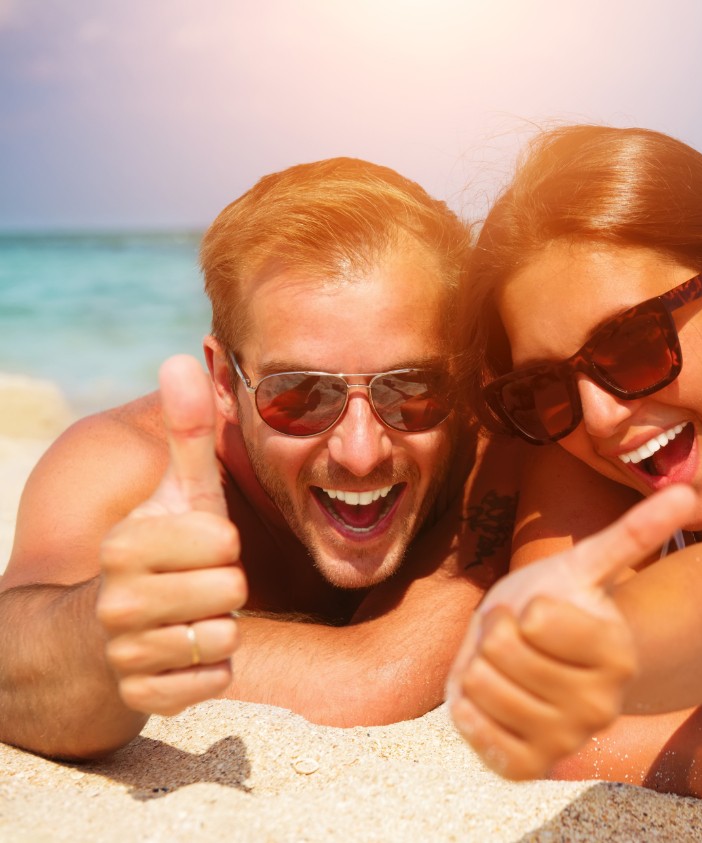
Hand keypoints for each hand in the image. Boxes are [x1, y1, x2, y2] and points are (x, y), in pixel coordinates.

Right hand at [96, 355, 245, 714]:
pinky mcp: (142, 698)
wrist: (100, 635)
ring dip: (222, 627)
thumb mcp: (177, 494)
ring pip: (225, 636)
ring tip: (192, 616)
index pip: (222, 542)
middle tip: (199, 585)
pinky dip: (212, 669)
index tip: (199, 549)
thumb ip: (186, 433)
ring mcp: (126, 654)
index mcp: (125, 544)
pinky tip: (186, 653)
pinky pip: (214, 681)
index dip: (222, 546)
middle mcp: (117, 600)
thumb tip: (182, 358)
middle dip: (226, 587)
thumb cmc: (159, 552)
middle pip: (229, 590)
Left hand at [446, 484, 695, 779]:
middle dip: (496, 631)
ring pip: (481, 685)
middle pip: (501, 649)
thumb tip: (689, 491)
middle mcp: (600, 707)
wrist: (536, 658)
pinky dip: (469, 705)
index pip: (534, 619)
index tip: (542, 610)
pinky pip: (472, 727)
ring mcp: (564, 740)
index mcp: (619, 655)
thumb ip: (635, 532)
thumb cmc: (559, 604)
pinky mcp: (526, 766)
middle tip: (519, 637)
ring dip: (480, 666)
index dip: (526, 606)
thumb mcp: (584, 565)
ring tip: (507, 665)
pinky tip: (493, 699)